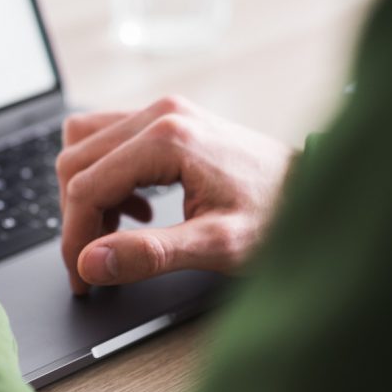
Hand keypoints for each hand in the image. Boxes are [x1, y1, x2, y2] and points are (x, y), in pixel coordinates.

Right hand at [57, 95, 296, 294]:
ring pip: (84, 146)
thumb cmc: (276, 215)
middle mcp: (160, 114)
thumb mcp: (215, 245)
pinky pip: (108, 142)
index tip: (83, 278)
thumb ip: (149, 254)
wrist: (316, 189)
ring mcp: (163, 112)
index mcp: (167, 138)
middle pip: (76, 162)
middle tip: (92, 264)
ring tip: (114, 235)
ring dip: (86, 194)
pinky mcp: (168, 121)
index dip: (75, 238)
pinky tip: (136, 212)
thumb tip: (91, 262)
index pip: (86, 187)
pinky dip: (106, 179)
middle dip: (76, 219)